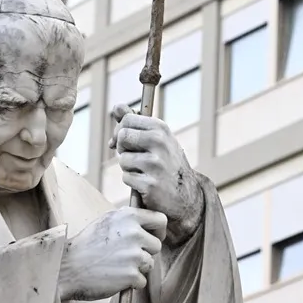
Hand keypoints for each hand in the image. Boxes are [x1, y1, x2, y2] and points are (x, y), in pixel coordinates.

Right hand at [58, 207, 166, 301]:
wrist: (67, 268)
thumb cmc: (86, 245)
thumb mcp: (107, 221)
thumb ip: (128, 219)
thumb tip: (147, 221)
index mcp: (128, 216)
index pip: (160, 219)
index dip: (158, 231)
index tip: (152, 238)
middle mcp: (133, 232)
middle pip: (157, 245)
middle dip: (146, 252)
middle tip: (128, 256)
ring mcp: (133, 254)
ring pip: (149, 263)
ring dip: (137, 268)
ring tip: (117, 266)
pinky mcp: (131, 274)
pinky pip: (141, 280)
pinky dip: (131, 282)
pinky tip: (115, 277)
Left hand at [108, 104, 204, 245]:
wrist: (185, 195)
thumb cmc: (166, 164)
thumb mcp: (157, 139)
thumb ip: (135, 122)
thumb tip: (117, 107)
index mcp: (161, 129)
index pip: (127, 119)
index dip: (121, 130)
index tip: (125, 140)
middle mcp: (160, 143)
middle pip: (122, 136)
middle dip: (123, 149)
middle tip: (134, 157)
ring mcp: (156, 163)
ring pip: (123, 159)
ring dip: (128, 168)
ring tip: (143, 172)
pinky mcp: (150, 183)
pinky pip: (126, 177)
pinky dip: (132, 182)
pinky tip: (145, 183)